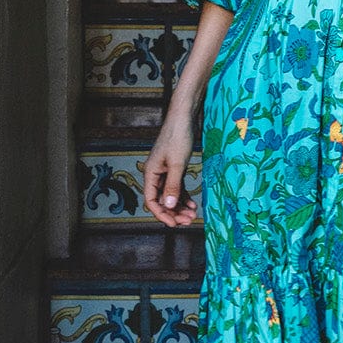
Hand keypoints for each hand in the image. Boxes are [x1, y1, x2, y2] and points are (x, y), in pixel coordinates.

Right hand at [143, 108, 198, 226]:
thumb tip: (167, 206)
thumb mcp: (177, 164)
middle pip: (161, 200)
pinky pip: (177, 187)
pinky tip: (192, 204)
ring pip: (170, 195)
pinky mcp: (174, 167)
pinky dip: (184, 196)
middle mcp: (155, 174)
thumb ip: (173, 186)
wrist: (184, 117)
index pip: (151, 201)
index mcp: (150, 173)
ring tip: (192, 215)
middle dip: (173, 212)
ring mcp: (164, 171)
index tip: (174, 224)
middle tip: (188, 221)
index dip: (161, 214)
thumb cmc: (178, 137)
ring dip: (180, 206)